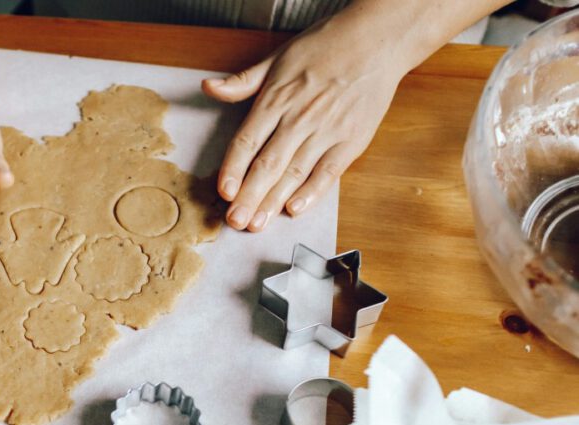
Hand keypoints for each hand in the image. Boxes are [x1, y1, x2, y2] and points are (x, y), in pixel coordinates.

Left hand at [202, 15, 404, 231]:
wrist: (377, 40)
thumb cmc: (324, 47)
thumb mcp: (277, 58)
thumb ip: (243, 81)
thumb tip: (209, 87)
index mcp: (277, 99)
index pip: (247, 141)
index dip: (233, 169)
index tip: (223, 192)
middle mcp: (299, 118)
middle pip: (268, 164)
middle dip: (249, 196)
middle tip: (233, 221)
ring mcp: (327, 131)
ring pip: (294, 173)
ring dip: (273, 201)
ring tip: (256, 224)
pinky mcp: (351, 140)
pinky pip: (328, 172)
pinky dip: (311, 192)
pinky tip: (294, 210)